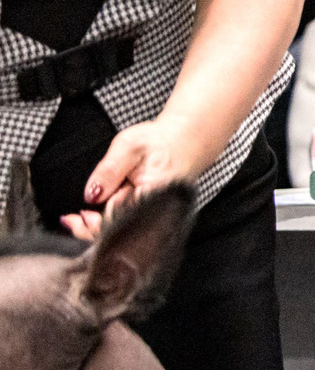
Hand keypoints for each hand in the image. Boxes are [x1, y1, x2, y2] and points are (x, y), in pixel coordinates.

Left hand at [59, 115, 228, 239]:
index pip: (120, 219)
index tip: (74, 220)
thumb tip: (91, 195)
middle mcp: (160, 210)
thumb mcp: (128, 147)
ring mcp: (159, 213)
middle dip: (93, 230)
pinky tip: (98, 216)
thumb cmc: (162, 141)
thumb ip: (109, 171)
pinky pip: (133, 222)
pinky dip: (113, 221)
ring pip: (127, 228)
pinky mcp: (155, 211)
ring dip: (101, 226)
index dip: (94, 224)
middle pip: (124, 230)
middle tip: (71, 221)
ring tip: (81, 219)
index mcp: (154, 195)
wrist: (187, 139)